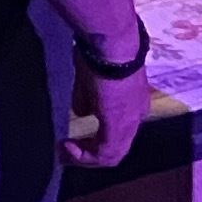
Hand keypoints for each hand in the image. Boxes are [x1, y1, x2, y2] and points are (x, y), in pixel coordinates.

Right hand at [64, 35, 151, 168]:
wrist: (112, 43)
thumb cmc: (101, 53)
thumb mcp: (90, 79)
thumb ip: (87, 99)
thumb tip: (82, 112)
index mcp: (133, 103)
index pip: (117, 131)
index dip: (95, 140)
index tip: (73, 139)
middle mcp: (137, 116)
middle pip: (116, 147)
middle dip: (89, 153)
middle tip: (66, 153)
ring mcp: (131, 122)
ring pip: (112, 154)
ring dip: (86, 158)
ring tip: (64, 153)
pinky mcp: (119, 126)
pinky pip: (105, 153)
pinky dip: (85, 156)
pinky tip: (69, 148)